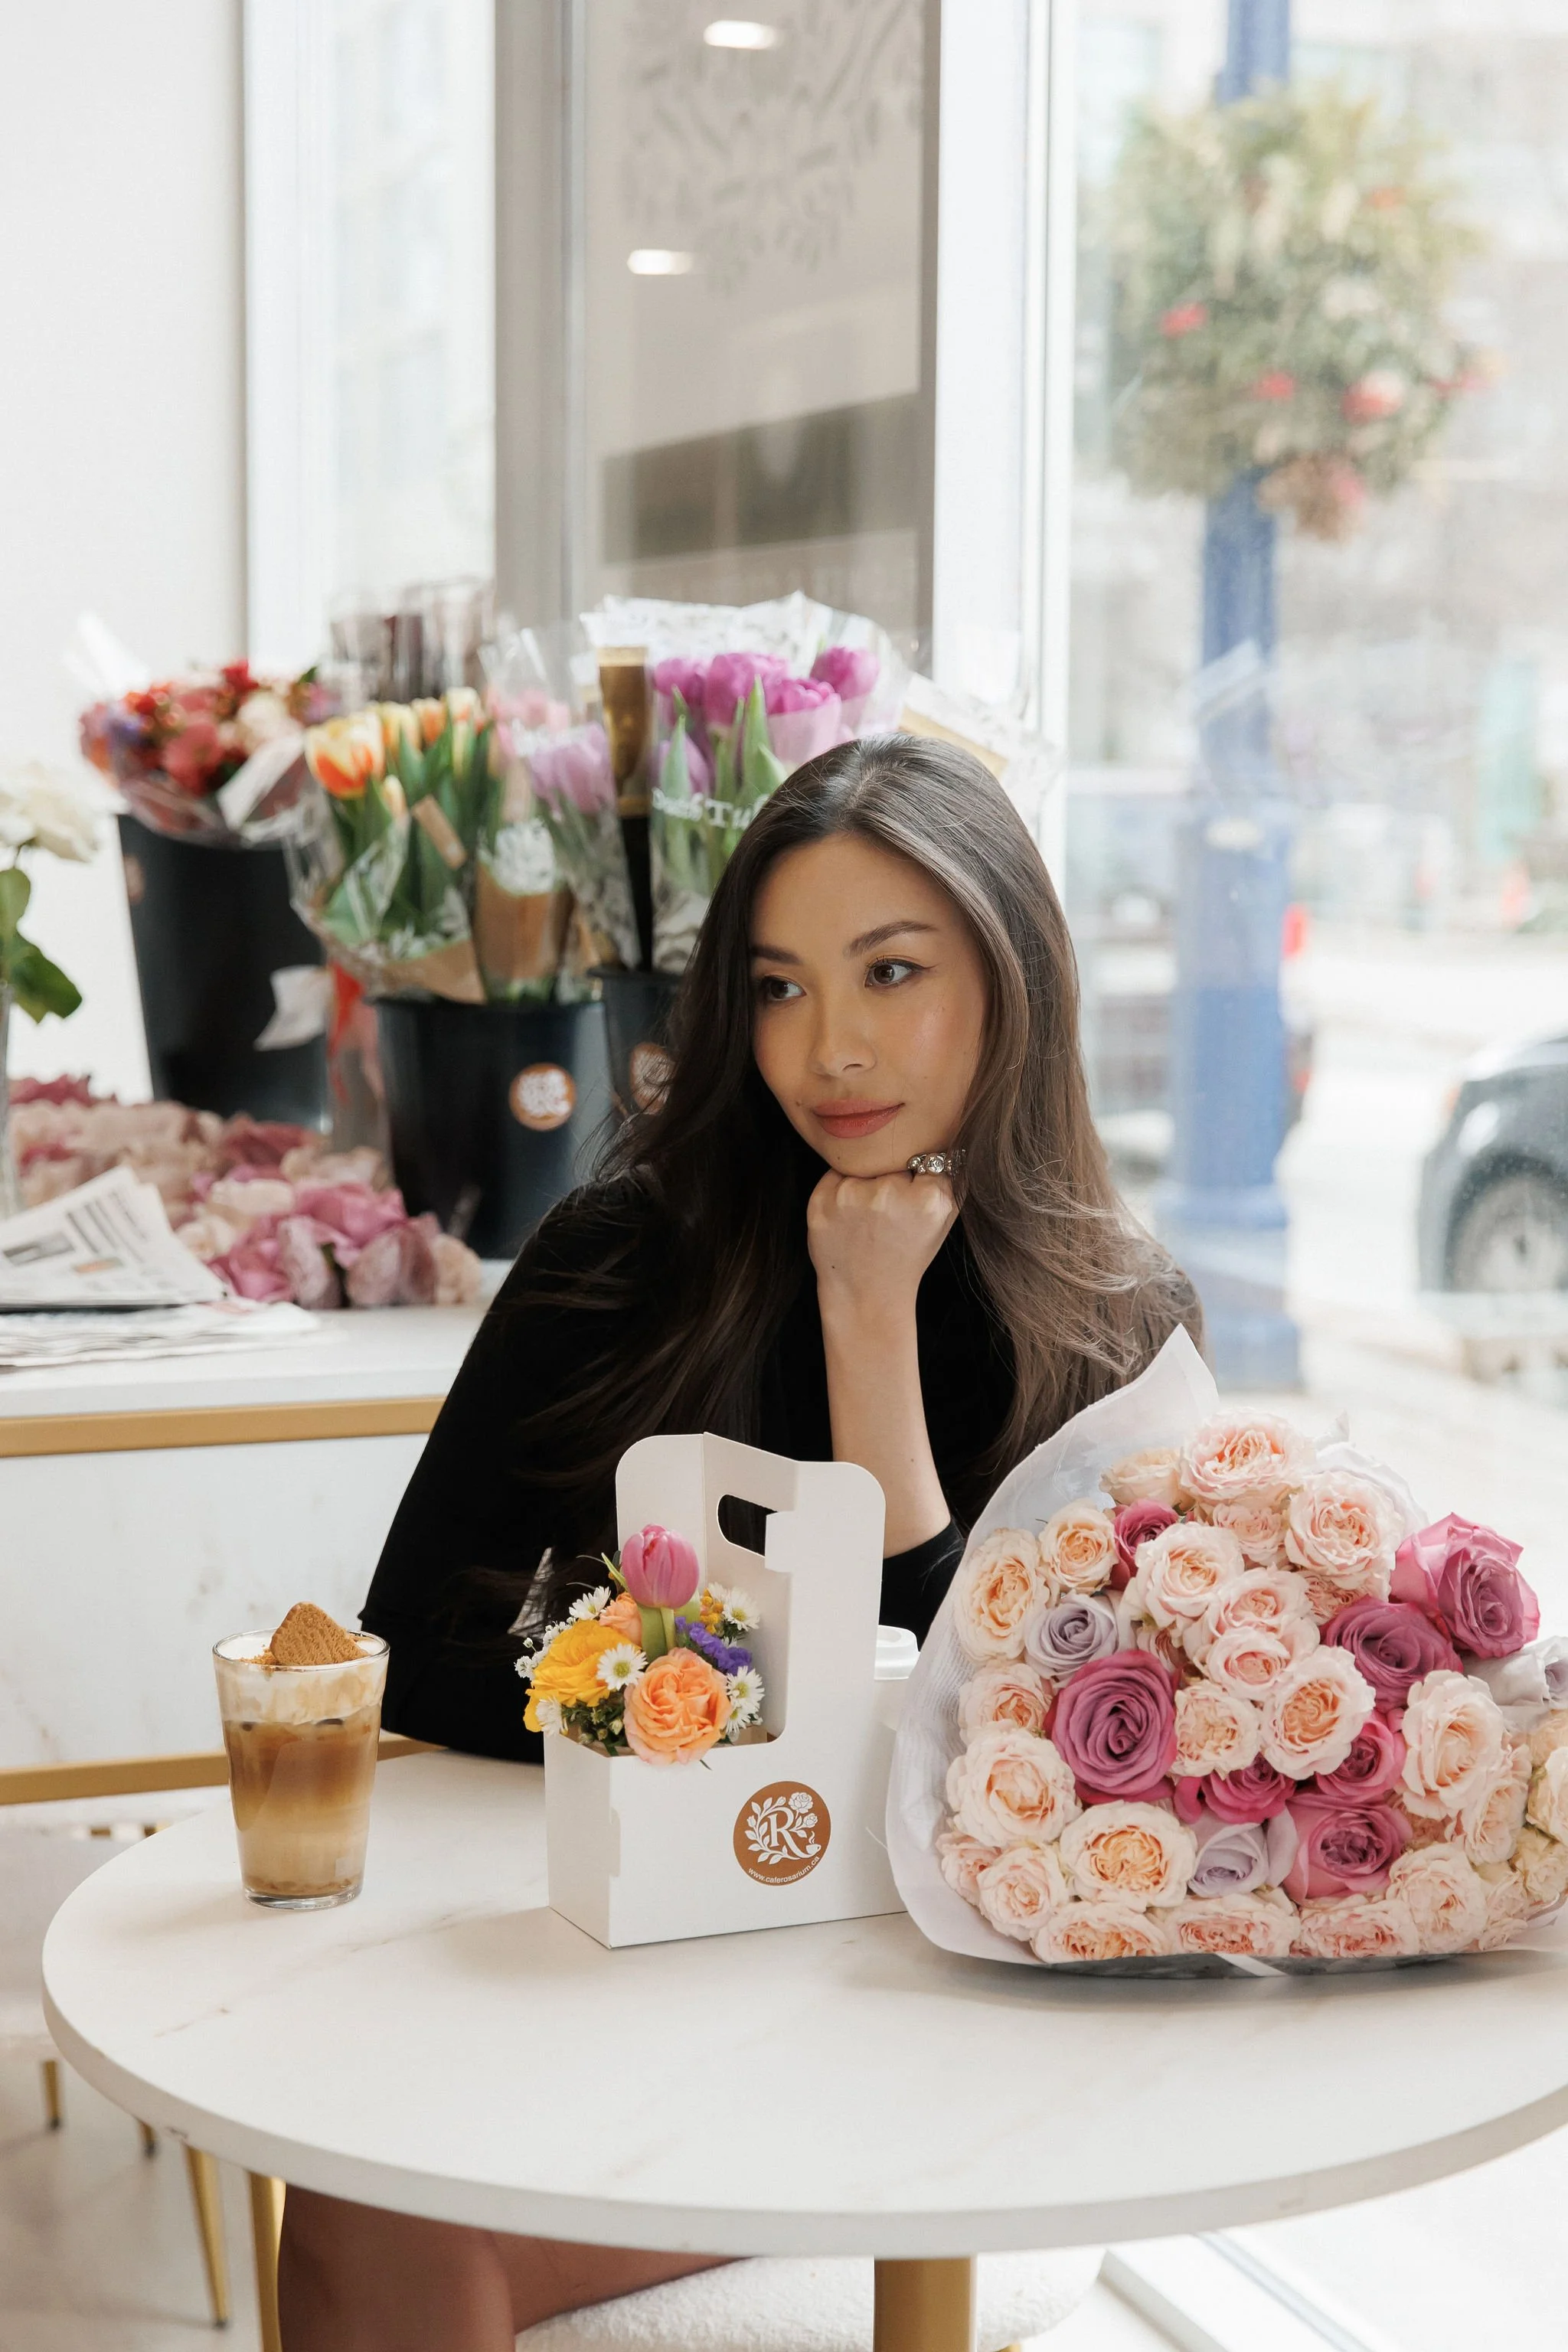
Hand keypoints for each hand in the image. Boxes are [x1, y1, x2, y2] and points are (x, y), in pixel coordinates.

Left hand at [807, 1169, 956, 1333]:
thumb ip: (951, 1177)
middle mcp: (889, 1193)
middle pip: (892, 1156)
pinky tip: (849, 1216)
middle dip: (892, 1173)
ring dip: (865, 1179)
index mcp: (929, 1199)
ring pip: (863, 1162)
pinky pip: (836, 1172)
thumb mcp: (944, 1219)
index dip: (920, 1173)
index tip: (915, 1193)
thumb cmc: (907, 1255)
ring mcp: (851, 1196)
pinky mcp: (821, 1201)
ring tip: (869, 1215)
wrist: (866, 1295)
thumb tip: (946, 1139)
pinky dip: (842, 1186)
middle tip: (890, 1208)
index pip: (926, 1157)